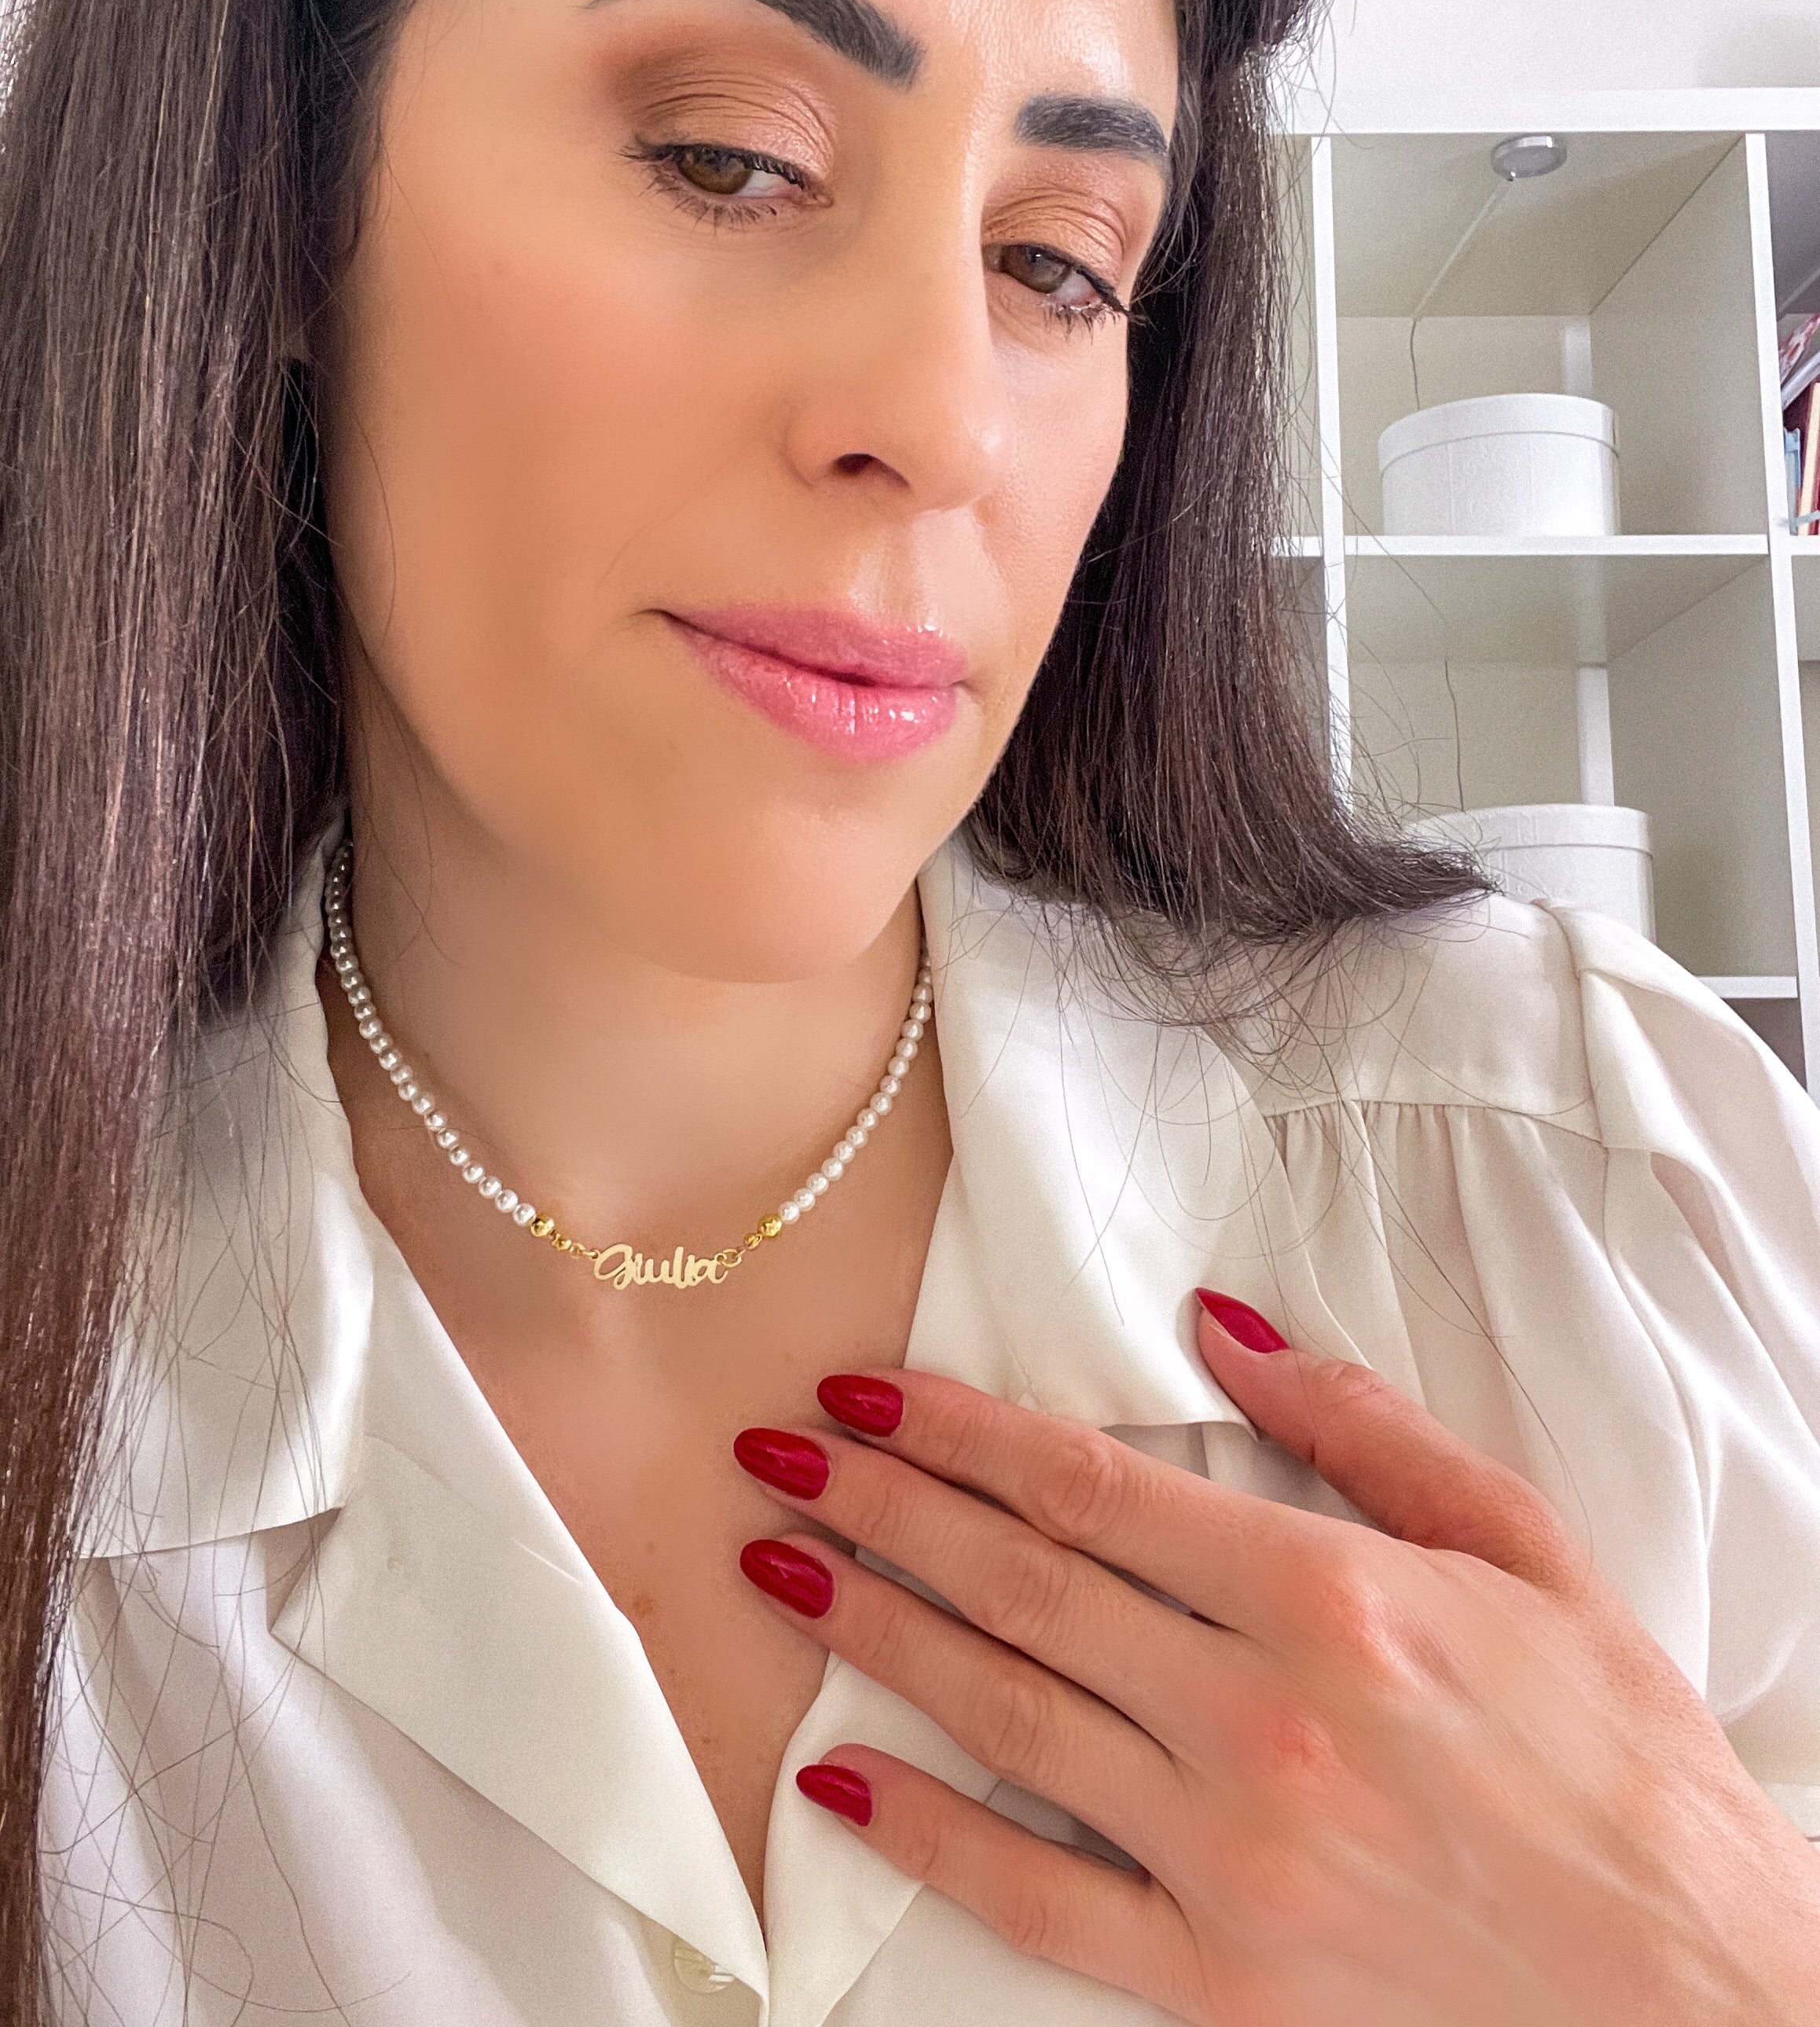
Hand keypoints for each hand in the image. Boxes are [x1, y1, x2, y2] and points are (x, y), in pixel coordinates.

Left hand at [731, 1295, 1819, 2026]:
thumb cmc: (1618, 1758)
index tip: (870, 1391)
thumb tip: (1224, 1327)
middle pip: (1020, 1582)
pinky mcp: (1219, 1979)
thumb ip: (1365, 1430)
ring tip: (776, 1566)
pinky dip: (929, 1838)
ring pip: (1005, 1712)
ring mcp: (1227, 1854)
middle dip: (882, 1505)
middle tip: (779, 1452)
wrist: (1699, 1993)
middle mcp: (1259, 1718)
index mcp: (1329, 1596)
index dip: (959, 1431)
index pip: (1089, 1488)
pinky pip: (1037, 1897)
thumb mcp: (1524, 1552)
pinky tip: (843, 1780)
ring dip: (874, 1630)